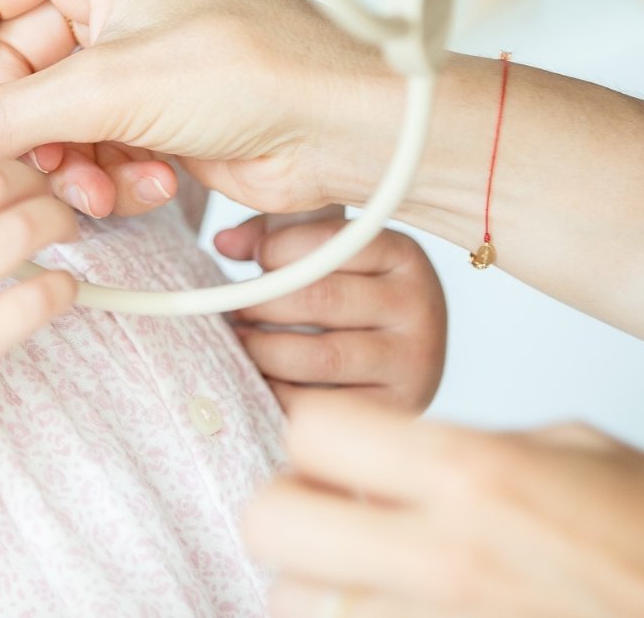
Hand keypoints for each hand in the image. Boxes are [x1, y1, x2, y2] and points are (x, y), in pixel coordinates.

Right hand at [0, 0, 381, 215]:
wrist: (343, 125)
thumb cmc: (256, 67)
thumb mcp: (115, 84)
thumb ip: (16, 109)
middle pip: (6, 64)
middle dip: (22, 129)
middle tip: (30, 173)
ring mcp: (123, 50)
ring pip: (44, 113)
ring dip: (65, 163)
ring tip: (100, 189)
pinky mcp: (144, 103)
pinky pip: (85, 142)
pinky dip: (104, 173)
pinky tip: (148, 184)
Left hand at [215, 212, 445, 412]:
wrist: (401, 358)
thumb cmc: (350, 293)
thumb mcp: (324, 250)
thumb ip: (274, 234)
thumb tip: (224, 243)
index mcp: (403, 254)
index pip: (331, 241)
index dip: (277, 248)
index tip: (255, 259)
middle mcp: (419, 306)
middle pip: (319, 299)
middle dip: (261, 304)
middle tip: (234, 309)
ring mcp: (414, 362)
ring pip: (320, 357)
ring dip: (263, 350)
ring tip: (242, 341)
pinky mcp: (397, 410)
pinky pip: (323, 405)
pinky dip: (280, 393)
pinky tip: (263, 378)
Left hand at [242, 393, 643, 615]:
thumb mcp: (575, 453)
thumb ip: (469, 444)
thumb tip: (400, 449)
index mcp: (473, 474)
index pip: (313, 430)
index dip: (320, 433)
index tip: (343, 447)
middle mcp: (441, 557)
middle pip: (271, 520)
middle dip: (290, 509)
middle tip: (332, 513)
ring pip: (292, 605)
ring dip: (315, 585)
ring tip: (362, 575)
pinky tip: (393, 608)